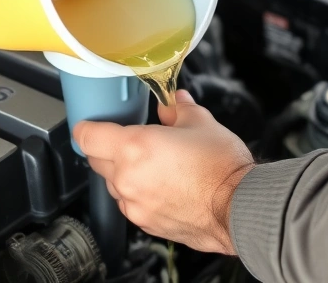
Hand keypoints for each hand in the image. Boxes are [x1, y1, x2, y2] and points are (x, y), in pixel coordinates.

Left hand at [73, 90, 254, 254]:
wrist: (240, 208)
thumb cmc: (221, 168)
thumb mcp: (201, 123)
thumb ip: (179, 110)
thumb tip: (173, 103)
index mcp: (133, 147)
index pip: (87, 136)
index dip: (87, 126)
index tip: (91, 124)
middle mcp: (127, 178)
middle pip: (97, 161)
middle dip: (108, 149)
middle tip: (131, 140)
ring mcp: (135, 205)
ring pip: (114, 185)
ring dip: (125, 173)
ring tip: (155, 165)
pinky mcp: (146, 224)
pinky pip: (131, 205)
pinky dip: (139, 194)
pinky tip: (163, 187)